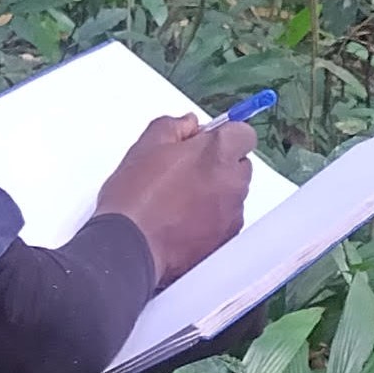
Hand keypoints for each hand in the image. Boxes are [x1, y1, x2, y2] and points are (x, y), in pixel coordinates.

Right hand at [95, 113, 256, 289]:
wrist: (129, 247)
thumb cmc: (134, 198)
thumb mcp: (145, 146)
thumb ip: (174, 126)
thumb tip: (189, 125)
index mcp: (217, 153)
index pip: (243, 133)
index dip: (223, 136)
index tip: (205, 141)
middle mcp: (232, 182)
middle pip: (239, 165)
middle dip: (219, 165)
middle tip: (185, 172)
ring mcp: (232, 214)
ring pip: (232, 194)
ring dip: (215, 193)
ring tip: (179, 200)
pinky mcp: (225, 240)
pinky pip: (225, 221)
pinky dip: (210, 219)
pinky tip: (181, 221)